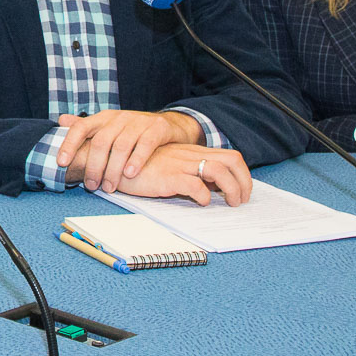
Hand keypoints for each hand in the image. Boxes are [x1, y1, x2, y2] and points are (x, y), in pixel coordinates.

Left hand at [55, 110, 201, 191]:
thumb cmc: (132, 131)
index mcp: (103, 118)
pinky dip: (136, 160)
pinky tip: (130, 174)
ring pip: (122, 145)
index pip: (81, 127)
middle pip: (101, 141)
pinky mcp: (157, 128)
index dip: (69, 144)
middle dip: (94, 166)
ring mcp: (139, 122)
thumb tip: (61, 120)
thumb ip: (86, 126)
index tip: (61, 163)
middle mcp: (119, 118)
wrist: (168, 125)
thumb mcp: (108, 127)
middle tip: (92, 186)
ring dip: (113, 169)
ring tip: (110, 187)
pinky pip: (145, 144)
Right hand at [113, 144, 252, 206]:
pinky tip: (200, 202)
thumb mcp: (167, 165)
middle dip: (244, 182)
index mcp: (191, 152)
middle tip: (241, 200)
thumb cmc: (138, 167)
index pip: (230, 156)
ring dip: (231, 190)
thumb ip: (188, 171)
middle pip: (232, 160)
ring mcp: (179, 164)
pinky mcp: (167, 176)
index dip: (242, 174)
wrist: (111, 160)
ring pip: (219, 171)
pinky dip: (204, 196)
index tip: (242, 191)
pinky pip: (195, 185)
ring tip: (229, 203)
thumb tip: (211, 188)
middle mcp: (189, 155)